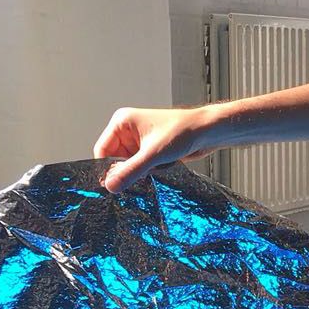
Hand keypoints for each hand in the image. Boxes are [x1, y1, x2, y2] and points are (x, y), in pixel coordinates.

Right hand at [94, 105, 220, 191]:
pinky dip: (147, 172)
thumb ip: (130, 171)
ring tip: (155, 169)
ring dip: (139, 172)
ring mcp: (138, 141)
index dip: (107, 168)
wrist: (207, 132)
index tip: (114, 185)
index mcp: (122, 122)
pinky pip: (140, 167)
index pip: (102, 150)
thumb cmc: (182, 132)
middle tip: (139, 178)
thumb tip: (110, 186)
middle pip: (114, 160)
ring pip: (128, 166)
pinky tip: (160, 169)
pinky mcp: (149, 150)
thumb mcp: (153, 155)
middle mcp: (127, 130)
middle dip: (126, 171)